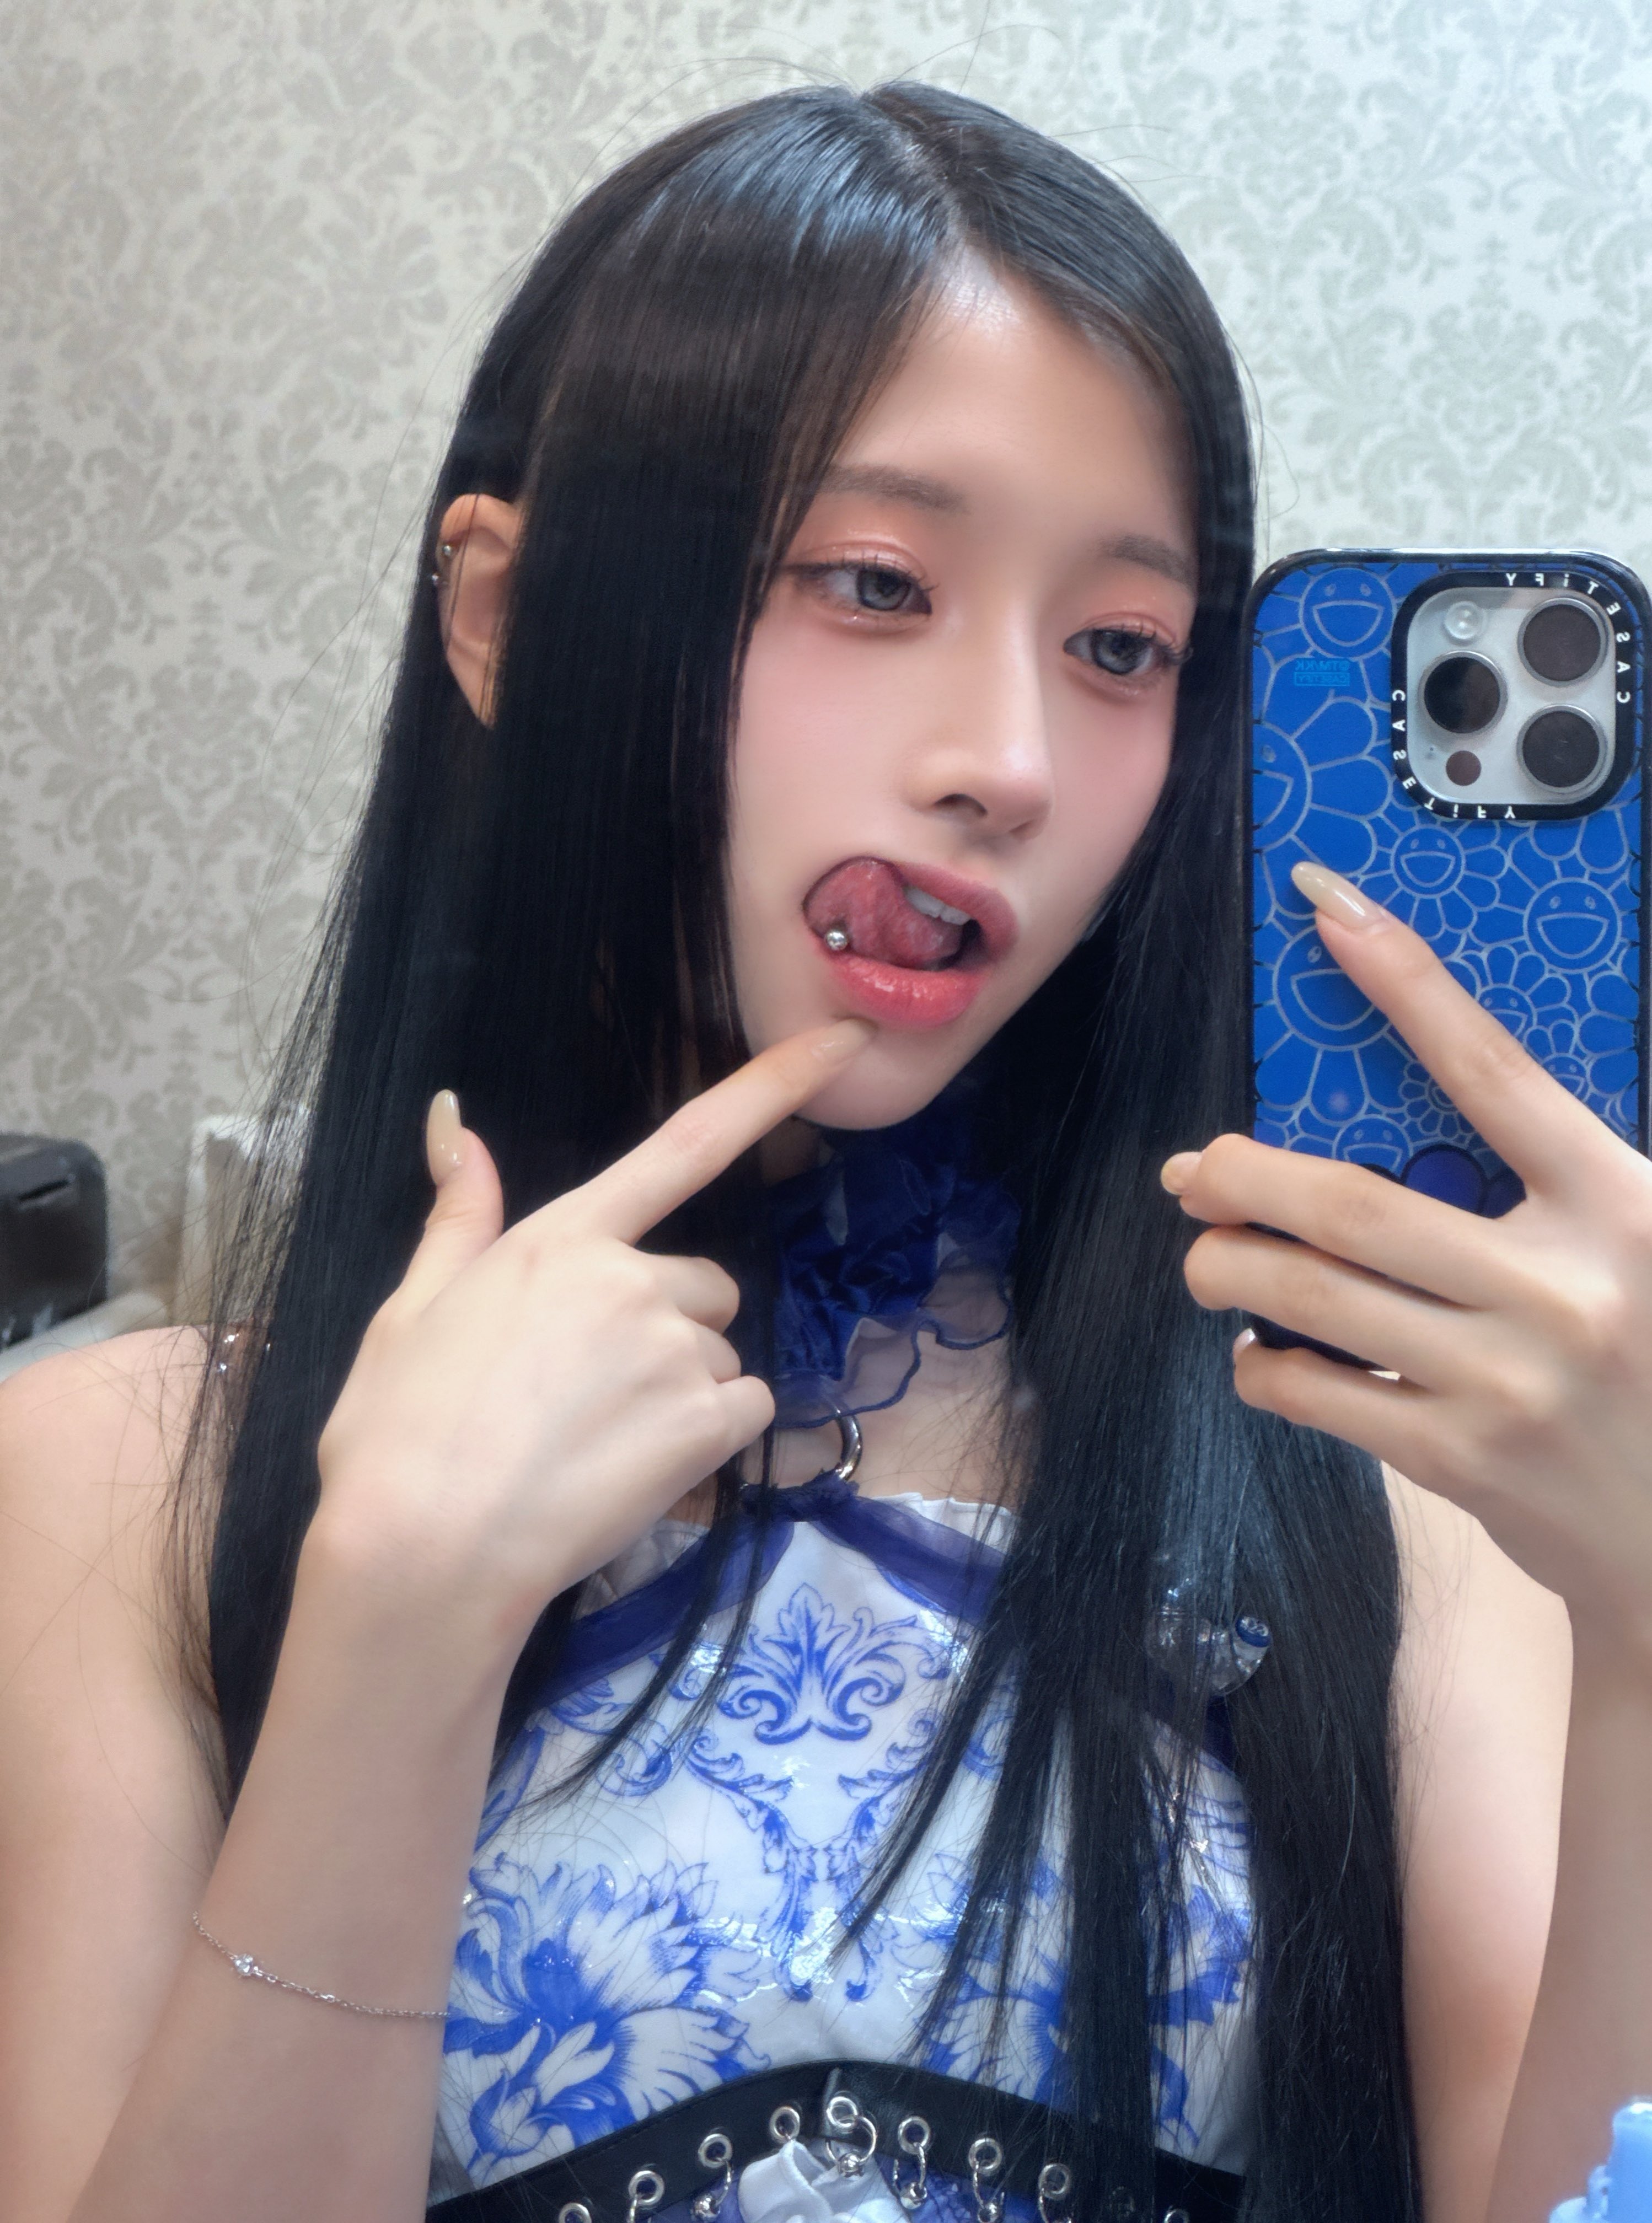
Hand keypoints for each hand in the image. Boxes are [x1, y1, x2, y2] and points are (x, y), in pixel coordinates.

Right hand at [313, 1021, 871, 1652]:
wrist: (421, 1553)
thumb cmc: (397, 1437)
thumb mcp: (411, 1310)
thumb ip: (459, 1215)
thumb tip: (456, 1119)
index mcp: (560, 1239)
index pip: (688, 1140)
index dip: (778, 1082)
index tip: (847, 1038)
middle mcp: (630, 1277)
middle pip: (699, 1289)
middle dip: (665, 1332)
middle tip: (581, 1397)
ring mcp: (673, 1349)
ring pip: (716, 1359)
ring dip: (679, 1395)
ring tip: (591, 1445)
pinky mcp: (704, 1422)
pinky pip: (741, 1416)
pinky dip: (703, 1443)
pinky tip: (631, 1473)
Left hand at [1164, 861, 1651, 1664]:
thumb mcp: (1640, 1245)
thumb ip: (1551, 1182)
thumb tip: (1405, 1130)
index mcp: (1620, 1206)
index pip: (1493, 1071)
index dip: (1407, 983)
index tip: (1330, 912)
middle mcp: (1562, 1288)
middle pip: (1354, 1205)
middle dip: (1245, 1179)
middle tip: (1193, 1171)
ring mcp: (1508, 1381)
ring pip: (1314, 1300)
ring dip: (1230, 1270)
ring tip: (1205, 1258)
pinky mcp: (1463, 1462)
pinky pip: (1322, 1395)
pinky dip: (1268, 1368)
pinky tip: (1259, 1355)